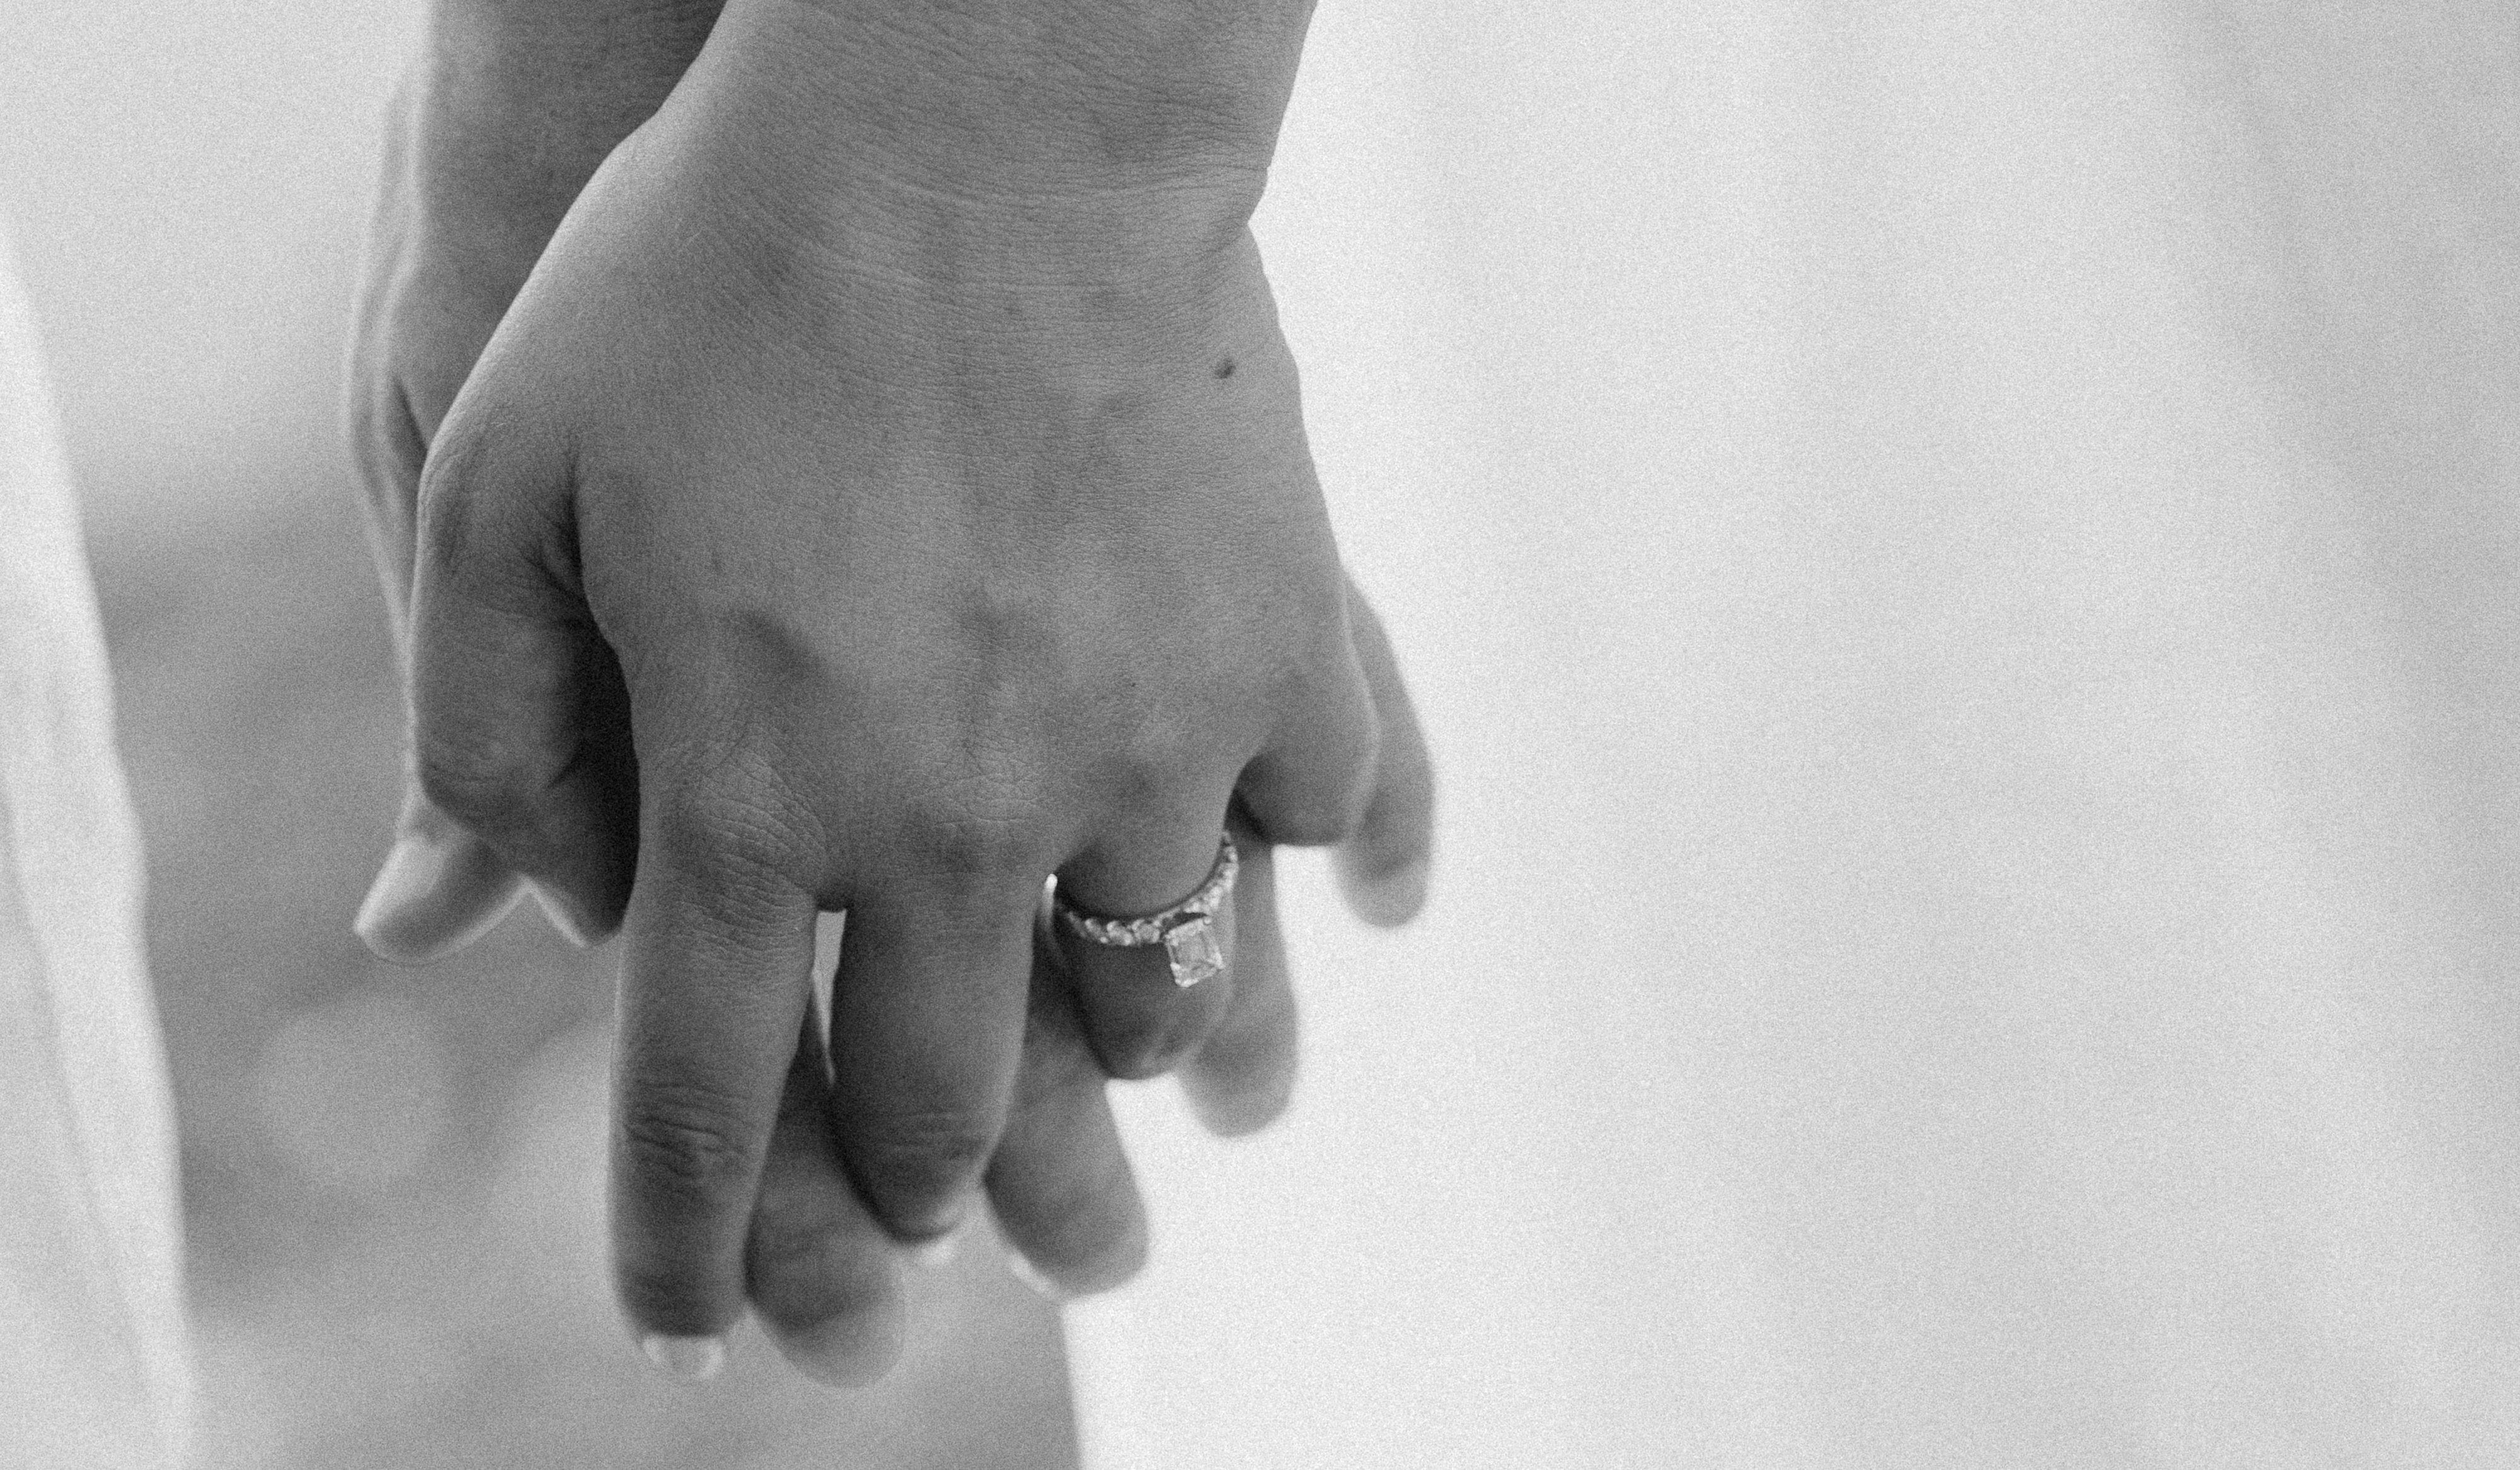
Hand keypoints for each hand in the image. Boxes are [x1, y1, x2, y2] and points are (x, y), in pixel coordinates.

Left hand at [376, 0, 1434, 1369]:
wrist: (975, 114)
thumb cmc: (712, 271)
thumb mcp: (499, 473)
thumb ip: (481, 722)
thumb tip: (450, 922)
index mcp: (751, 788)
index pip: (711, 1094)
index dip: (698, 1239)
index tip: (700, 1322)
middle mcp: (952, 815)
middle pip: (950, 1095)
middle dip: (928, 1200)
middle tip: (939, 1233)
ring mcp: (1138, 745)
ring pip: (1162, 1005)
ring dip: (1154, 1094)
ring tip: (1173, 1143)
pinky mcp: (1274, 650)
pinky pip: (1338, 818)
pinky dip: (1345, 883)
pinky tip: (1346, 918)